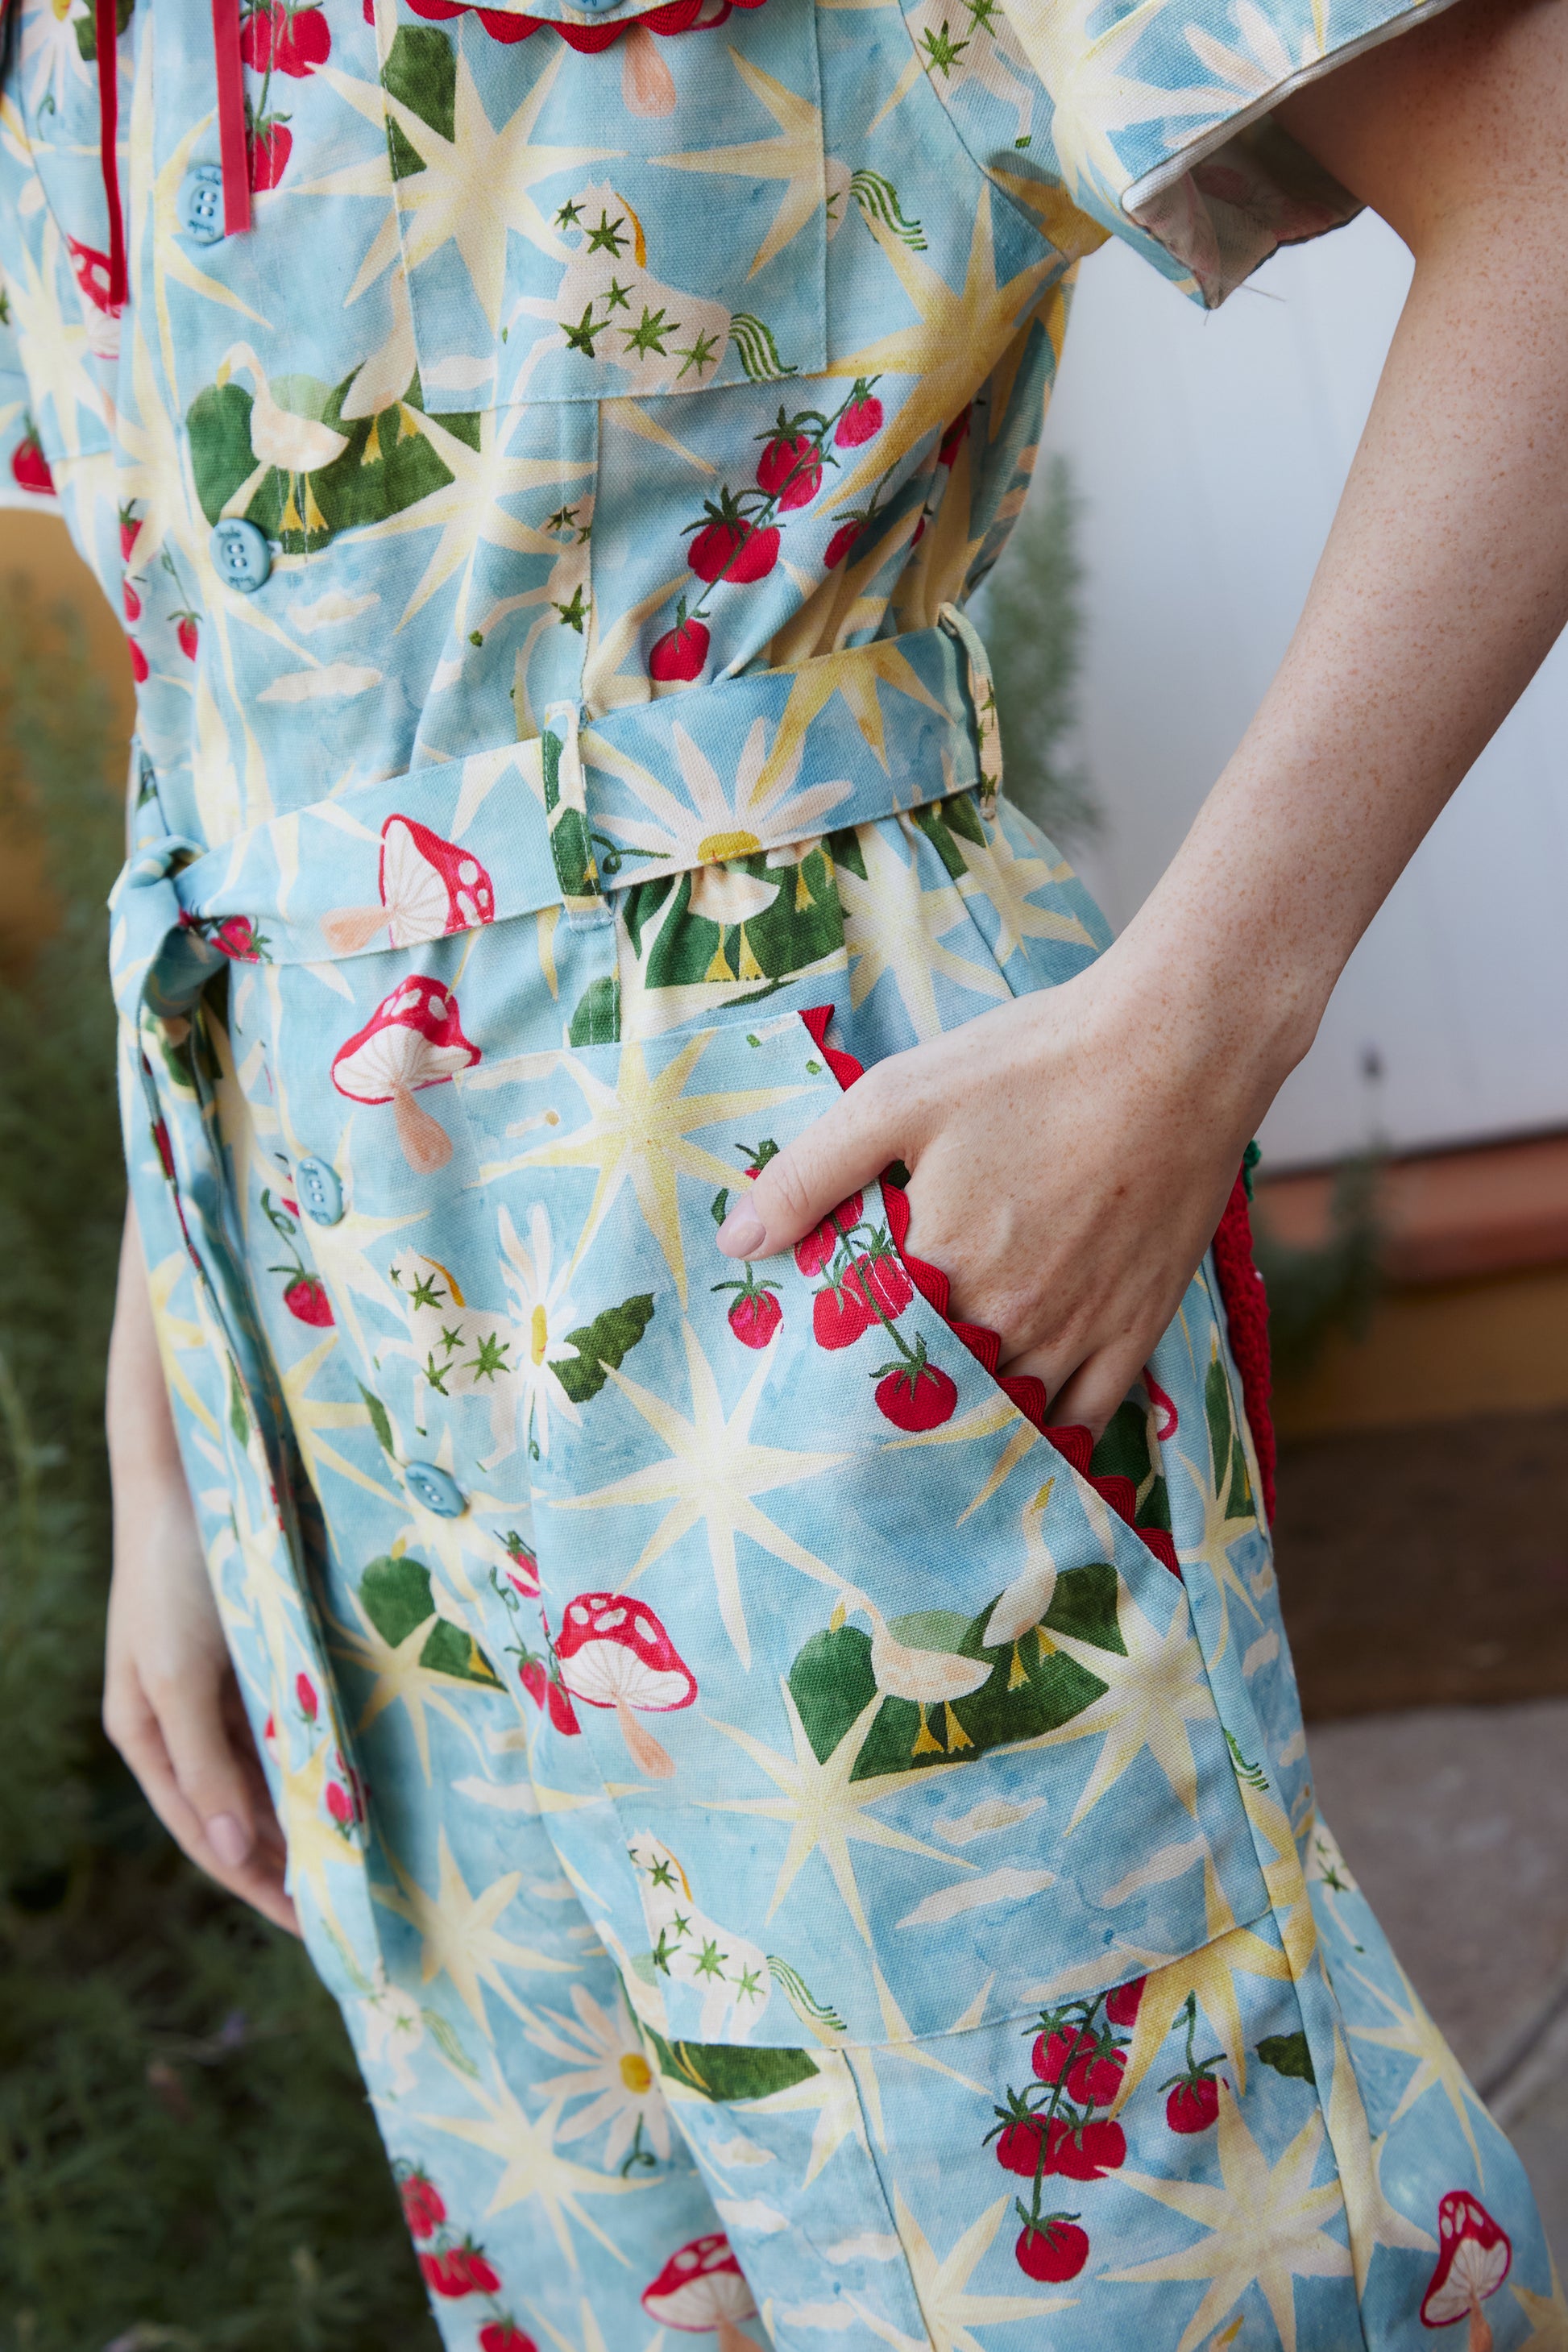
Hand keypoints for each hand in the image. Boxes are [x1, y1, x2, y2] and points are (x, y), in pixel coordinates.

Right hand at [103, 1207, 297, 1934]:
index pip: (212, 1839)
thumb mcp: (181, 1674)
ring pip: (274, 1774)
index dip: (262, 1889)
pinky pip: (292, 1723)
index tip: (321, 1933)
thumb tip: (233, 1854)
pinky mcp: (260, 1646)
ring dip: (314, 1815)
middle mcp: (183, 1719)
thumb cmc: (177, 1572)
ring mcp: (223, 1683)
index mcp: (148, 1735)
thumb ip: (207, 1762)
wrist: (191, 1466)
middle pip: (243, 1815)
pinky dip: (323, 1758)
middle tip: (362, 1912)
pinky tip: (366, 1780)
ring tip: (374, 1862)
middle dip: (293, 1863)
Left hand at [716, 940, 1284, 1434]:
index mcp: (939, 1269)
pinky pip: (1086, 1418)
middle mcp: (1008, 1319)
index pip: (865, 1353)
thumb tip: (736, 1243)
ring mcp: (1078, 1332)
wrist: (1179, 1049)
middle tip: (861, 1420)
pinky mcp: (1138, 1328)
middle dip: (901, 1403)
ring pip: (1008, 1414)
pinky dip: (1049, 1438)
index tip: (809, 1374)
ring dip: (969, 1426)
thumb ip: (810, 1174)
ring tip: (931, 1440)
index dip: (837, 1364)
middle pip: (936, 1394)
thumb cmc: (1033, 1063)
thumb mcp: (898, 1098)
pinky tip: (1024, 1443)